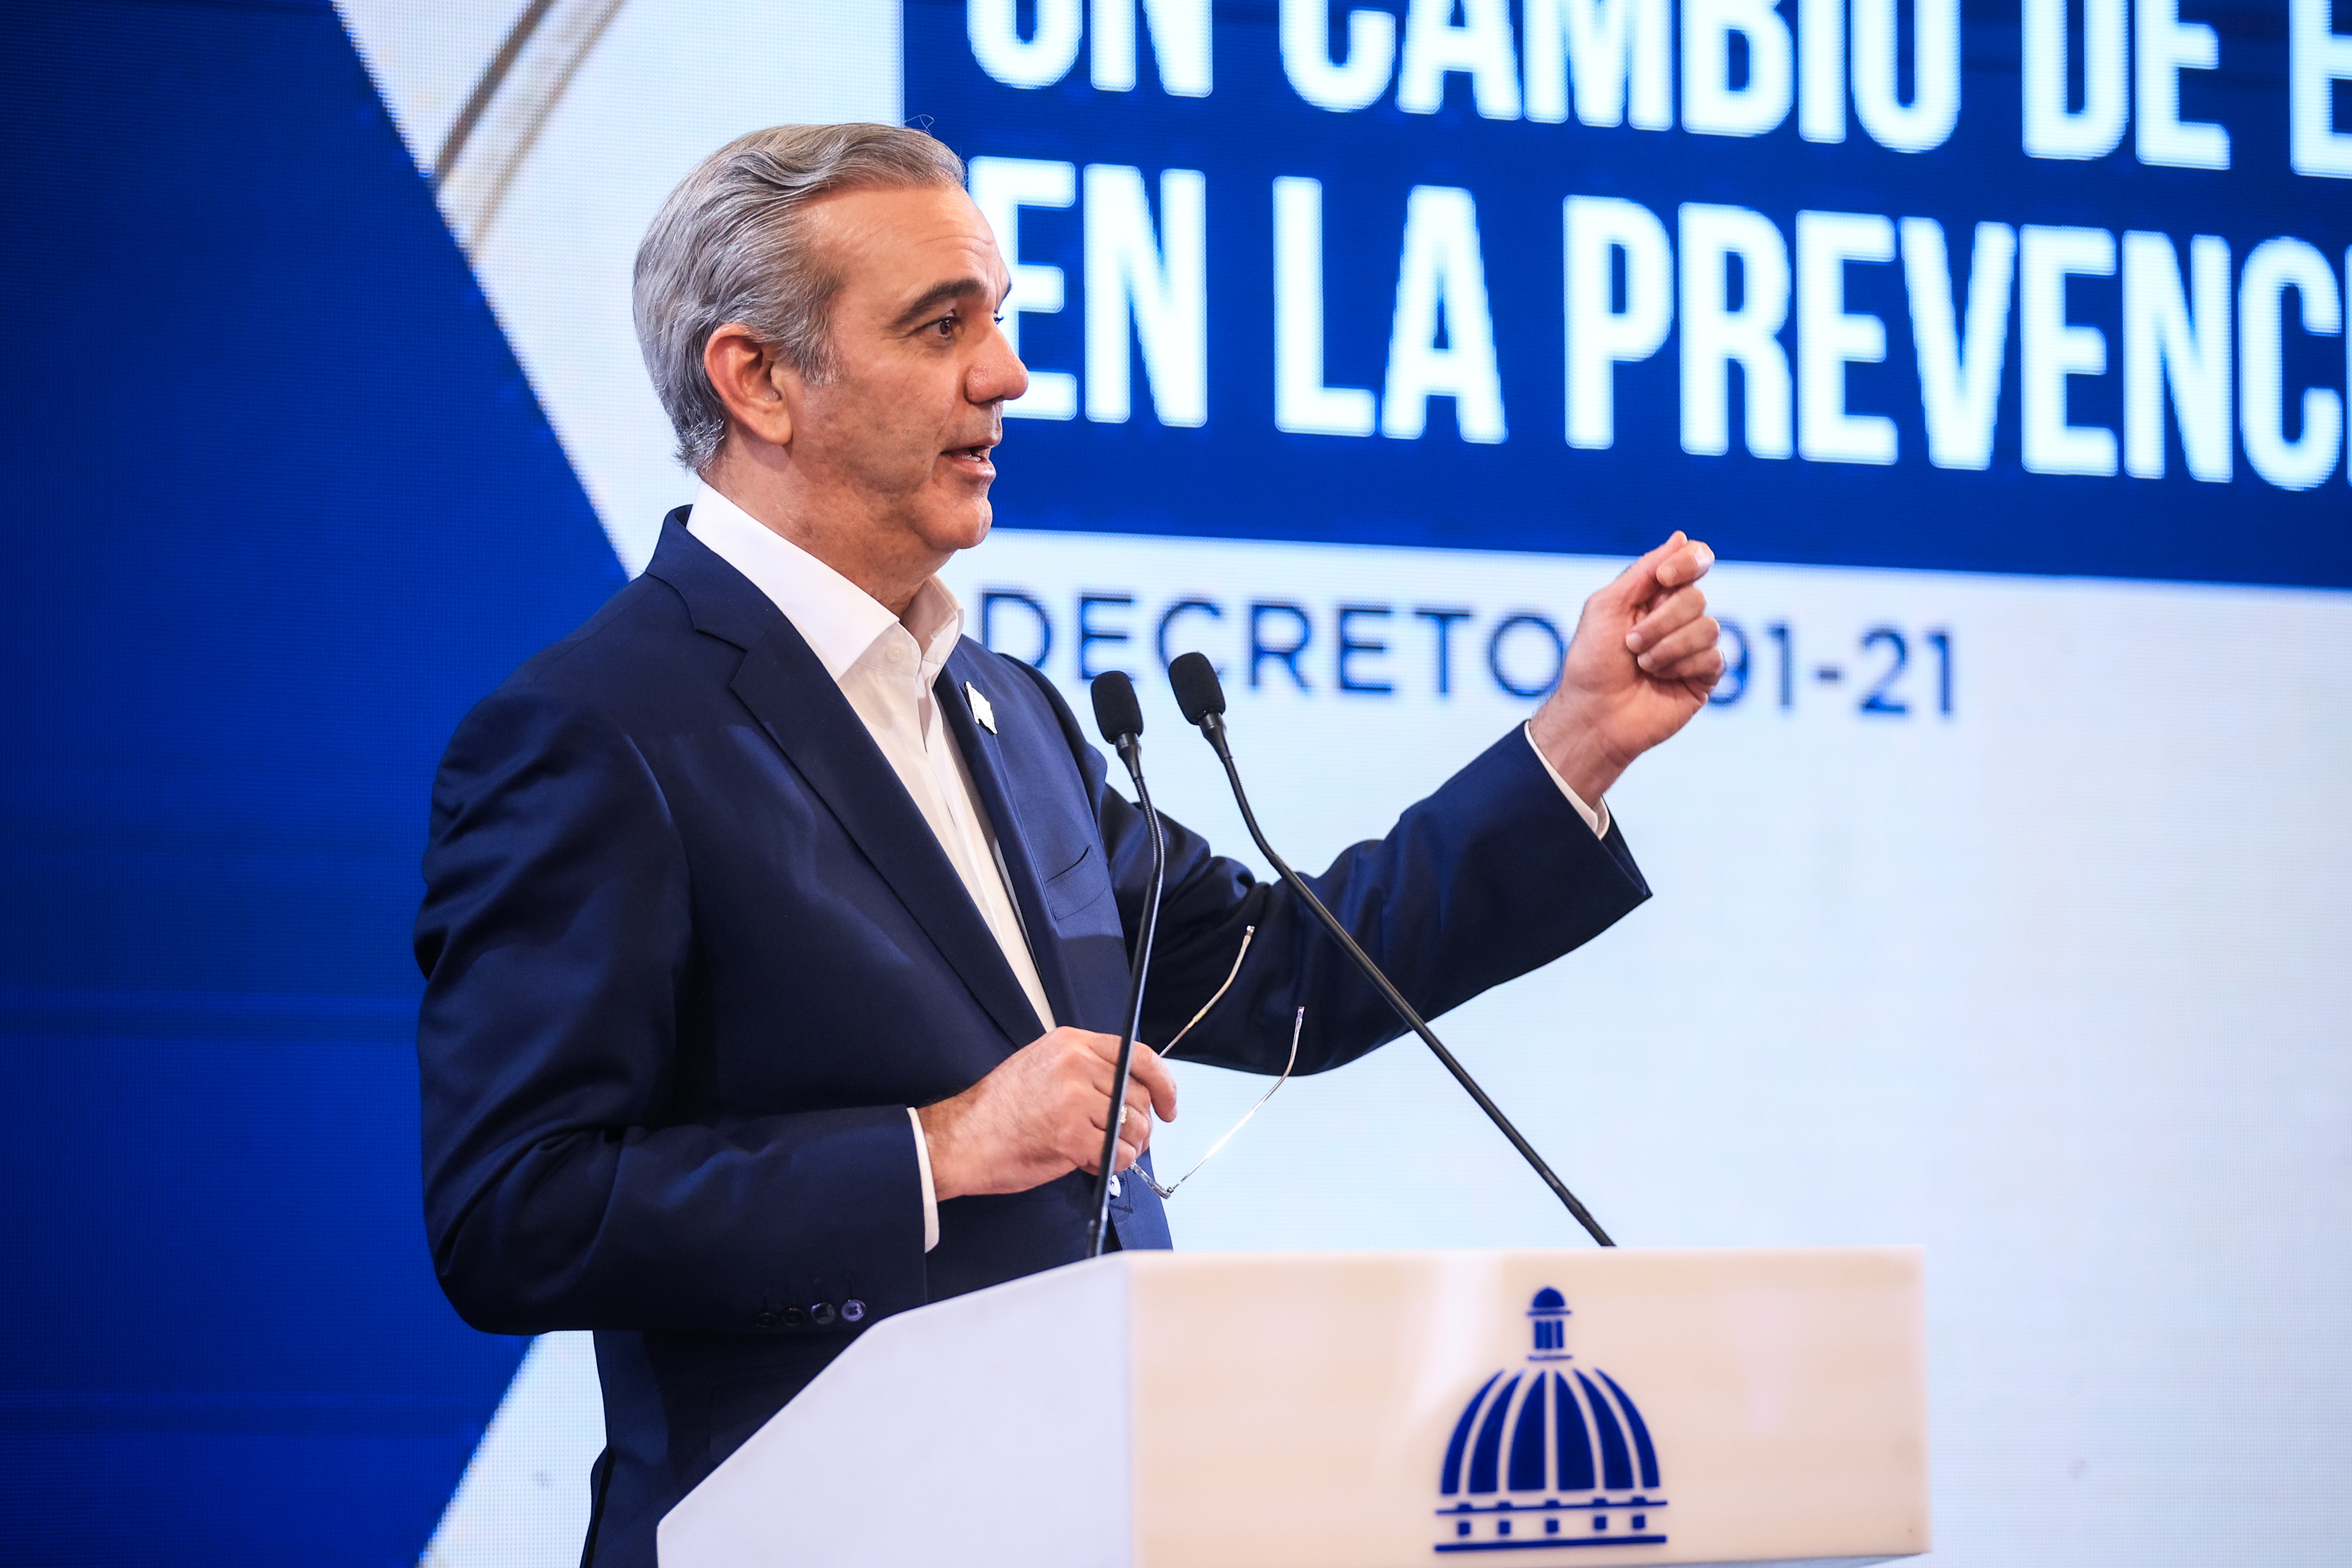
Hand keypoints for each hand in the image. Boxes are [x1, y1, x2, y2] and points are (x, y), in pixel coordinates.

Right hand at [916, 1027, 1178, 1200]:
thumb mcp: (1042, 1067)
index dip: (1163, 1083)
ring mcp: (1074, 1098)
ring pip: (1133, 1126)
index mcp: (1070, 1044)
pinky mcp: (1071, 1134)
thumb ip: (1086, 1069)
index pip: (1138, 1054)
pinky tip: (1093, 1163)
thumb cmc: (998, 1111)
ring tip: (1101, 1152)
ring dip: (1126, 1147)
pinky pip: (1118, 1152)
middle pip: (1139, 1095)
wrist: (962, 1139)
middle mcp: (1075, 1065)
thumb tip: (1129, 1091)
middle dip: (1140, 1125)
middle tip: (1125, 1140)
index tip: (1168, 1104)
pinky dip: (1113, 1164)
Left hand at [1529, 532, 1722, 804]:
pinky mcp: (1704, 675)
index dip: (1687, 562)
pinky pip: (1713, 656)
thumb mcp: (1607, 606)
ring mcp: (1694, 646)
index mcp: (1655, 595)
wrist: (1594, 713)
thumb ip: (1644, 571)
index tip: (1663, 579)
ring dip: (1667, 647)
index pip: (1693, 561)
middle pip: (1696, 596)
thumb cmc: (1592, 661)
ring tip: (1642, 664)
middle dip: (1660, 621)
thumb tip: (1680, 538)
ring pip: (1708, 627)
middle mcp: (1678, 617)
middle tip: (1631, 643)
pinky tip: (1661, 679)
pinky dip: (1680, 666)